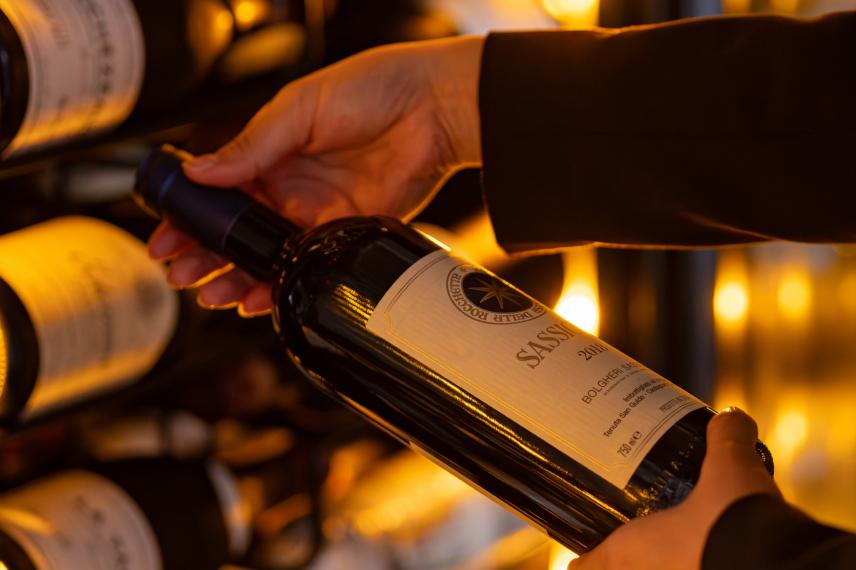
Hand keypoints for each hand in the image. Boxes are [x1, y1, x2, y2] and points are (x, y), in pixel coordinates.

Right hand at [147, 36, 484, 315]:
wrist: (433, 107)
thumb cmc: (371, 89)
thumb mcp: (299, 109)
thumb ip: (251, 147)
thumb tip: (199, 171)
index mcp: (271, 153)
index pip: (221, 194)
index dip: (193, 219)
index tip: (167, 240)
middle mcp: (291, 188)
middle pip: (240, 233)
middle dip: (207, 258)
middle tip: (182, 276)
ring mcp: (318, 213)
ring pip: (270, 256)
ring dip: (239, 278)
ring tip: (213, 296)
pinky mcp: (349, 233)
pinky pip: (310, 266)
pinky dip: (285, 286)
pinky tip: (260, 299)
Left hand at [569, 408, 780, 569]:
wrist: (789, 567)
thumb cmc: (739, 522)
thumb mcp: (730, 468)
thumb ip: (726, 438)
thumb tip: (731, 418)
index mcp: (630, 555)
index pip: (583, 568)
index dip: (583, 558)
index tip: (587, 546)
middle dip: (627, 559)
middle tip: (637, 535)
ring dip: (663, 565)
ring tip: (680, 547)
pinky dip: (700, 567)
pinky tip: (718, 559)